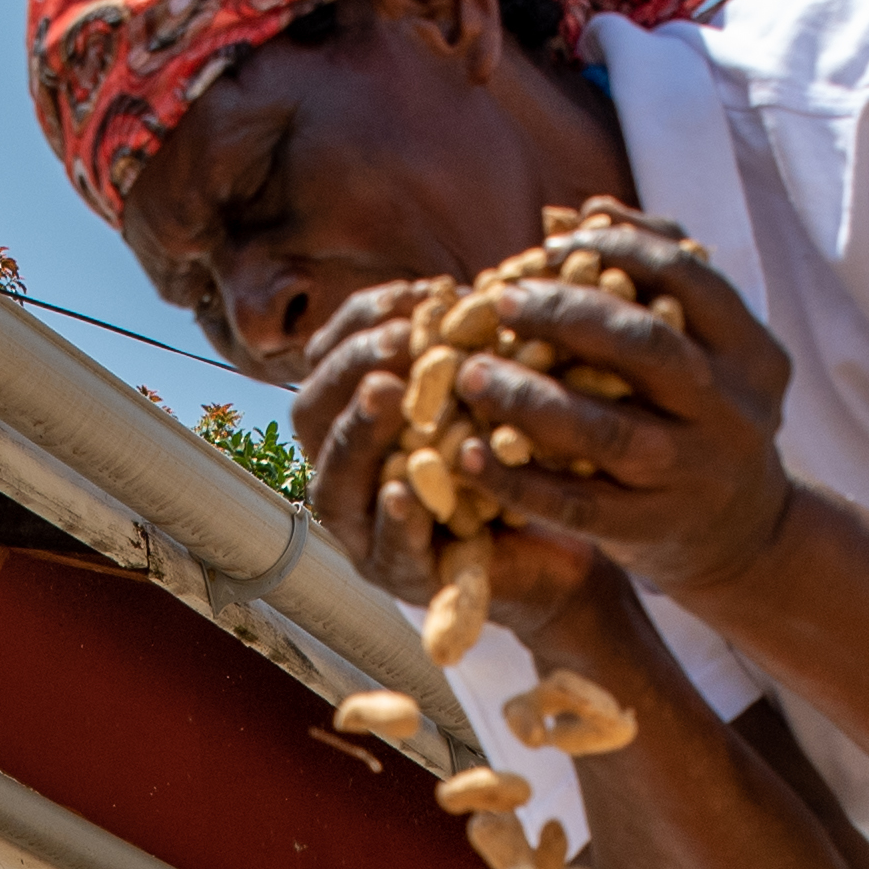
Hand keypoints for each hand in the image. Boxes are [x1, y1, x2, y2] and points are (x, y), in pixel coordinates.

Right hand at [289, 277, 627, 644]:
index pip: (329, 356)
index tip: (421, 294)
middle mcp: (345, 471)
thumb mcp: (483, 392)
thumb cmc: (511, 460)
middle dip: (349, 370)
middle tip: (398, 342)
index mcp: (354, 418)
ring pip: (334, 482)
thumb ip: (463, 349)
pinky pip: (386, 548)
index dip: (362, 319)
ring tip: (386, 394)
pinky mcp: (403, 578)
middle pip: (312, 414)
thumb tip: (467, 290)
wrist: (556, 551)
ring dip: (357, 432)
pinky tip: (404, 487)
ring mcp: (366, 531)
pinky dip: (394, 516)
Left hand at [439, 214, 800, 611]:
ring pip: (605, 430)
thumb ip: (658, 273)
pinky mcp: (650, 529)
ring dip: (528, 398)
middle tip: (501, 299)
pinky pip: (574, 504)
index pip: (690, 278)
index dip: (620, 249)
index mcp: (751, 352)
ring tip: (469, 373)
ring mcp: (692, 474)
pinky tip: (467, 454)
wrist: (745, 533)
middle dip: (566, 313)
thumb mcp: (707, 348)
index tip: (552, 245)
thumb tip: (586, 210)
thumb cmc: (704, 416)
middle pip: (644, 347)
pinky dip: (516, 480)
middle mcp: (731, 411)